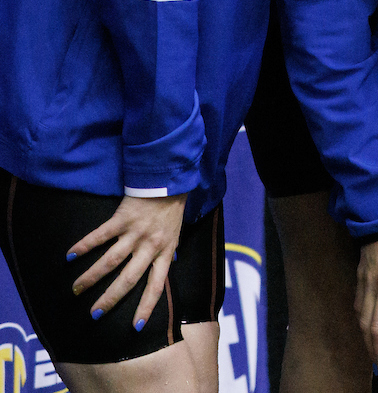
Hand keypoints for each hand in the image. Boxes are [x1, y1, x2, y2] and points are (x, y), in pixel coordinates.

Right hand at [67, 193, 186, 327]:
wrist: (168, 182)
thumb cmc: (171, 211)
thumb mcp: (175, 236)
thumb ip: (167, 254)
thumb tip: (164, 271)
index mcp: (164, 252)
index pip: (156, 286)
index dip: (146, 306)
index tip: (135, 327)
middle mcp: (149, 246)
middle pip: (128, 279)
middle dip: (110, 299)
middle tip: (94, 314)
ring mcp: (135, 233)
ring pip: (110, 261)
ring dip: (92, 277)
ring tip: (76, 289)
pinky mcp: (122, 218)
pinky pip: (100, 235)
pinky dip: (84, 246)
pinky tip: (70, 256)